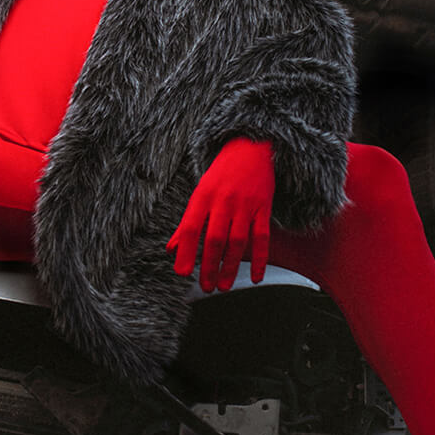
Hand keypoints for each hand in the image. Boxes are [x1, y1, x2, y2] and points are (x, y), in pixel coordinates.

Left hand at [167, 138, 273, 291]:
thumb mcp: (200, 192)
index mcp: (203, 196)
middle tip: (205, 286)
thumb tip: (171, 249)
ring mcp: (245, 204)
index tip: (182, 272)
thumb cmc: (222, 174)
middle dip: (209, 265)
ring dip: (230, 266)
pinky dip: (260, 259)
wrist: (251, 147)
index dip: (185, 251)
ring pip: (237, 241)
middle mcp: (223, 200)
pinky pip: (262, 237)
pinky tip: (256, 277)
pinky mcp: (264, 207)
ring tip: (223, 286)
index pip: (190, 227)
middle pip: (214, 238)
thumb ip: (187, 222)